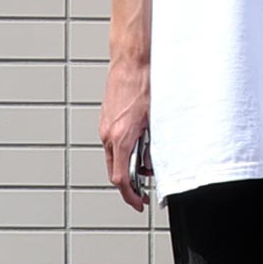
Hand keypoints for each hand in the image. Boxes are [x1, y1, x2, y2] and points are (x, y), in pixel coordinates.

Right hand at [99, 54, 150, 212]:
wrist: (131, 60)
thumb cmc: (144, 83)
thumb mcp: (157, 119)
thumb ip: (155, 144)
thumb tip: (156, 160)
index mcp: (121, 137)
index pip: (120, 178)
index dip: (130, 195)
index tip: (139, 203)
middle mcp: (109, 134)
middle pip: (115, 171)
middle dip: (130, 185)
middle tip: (144, 191)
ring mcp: (105, 126)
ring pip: (114, 157)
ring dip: (129, 166)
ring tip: (147, 164)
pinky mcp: (107, 119)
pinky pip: (114, 143)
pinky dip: (125, 151)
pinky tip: (141, 145)